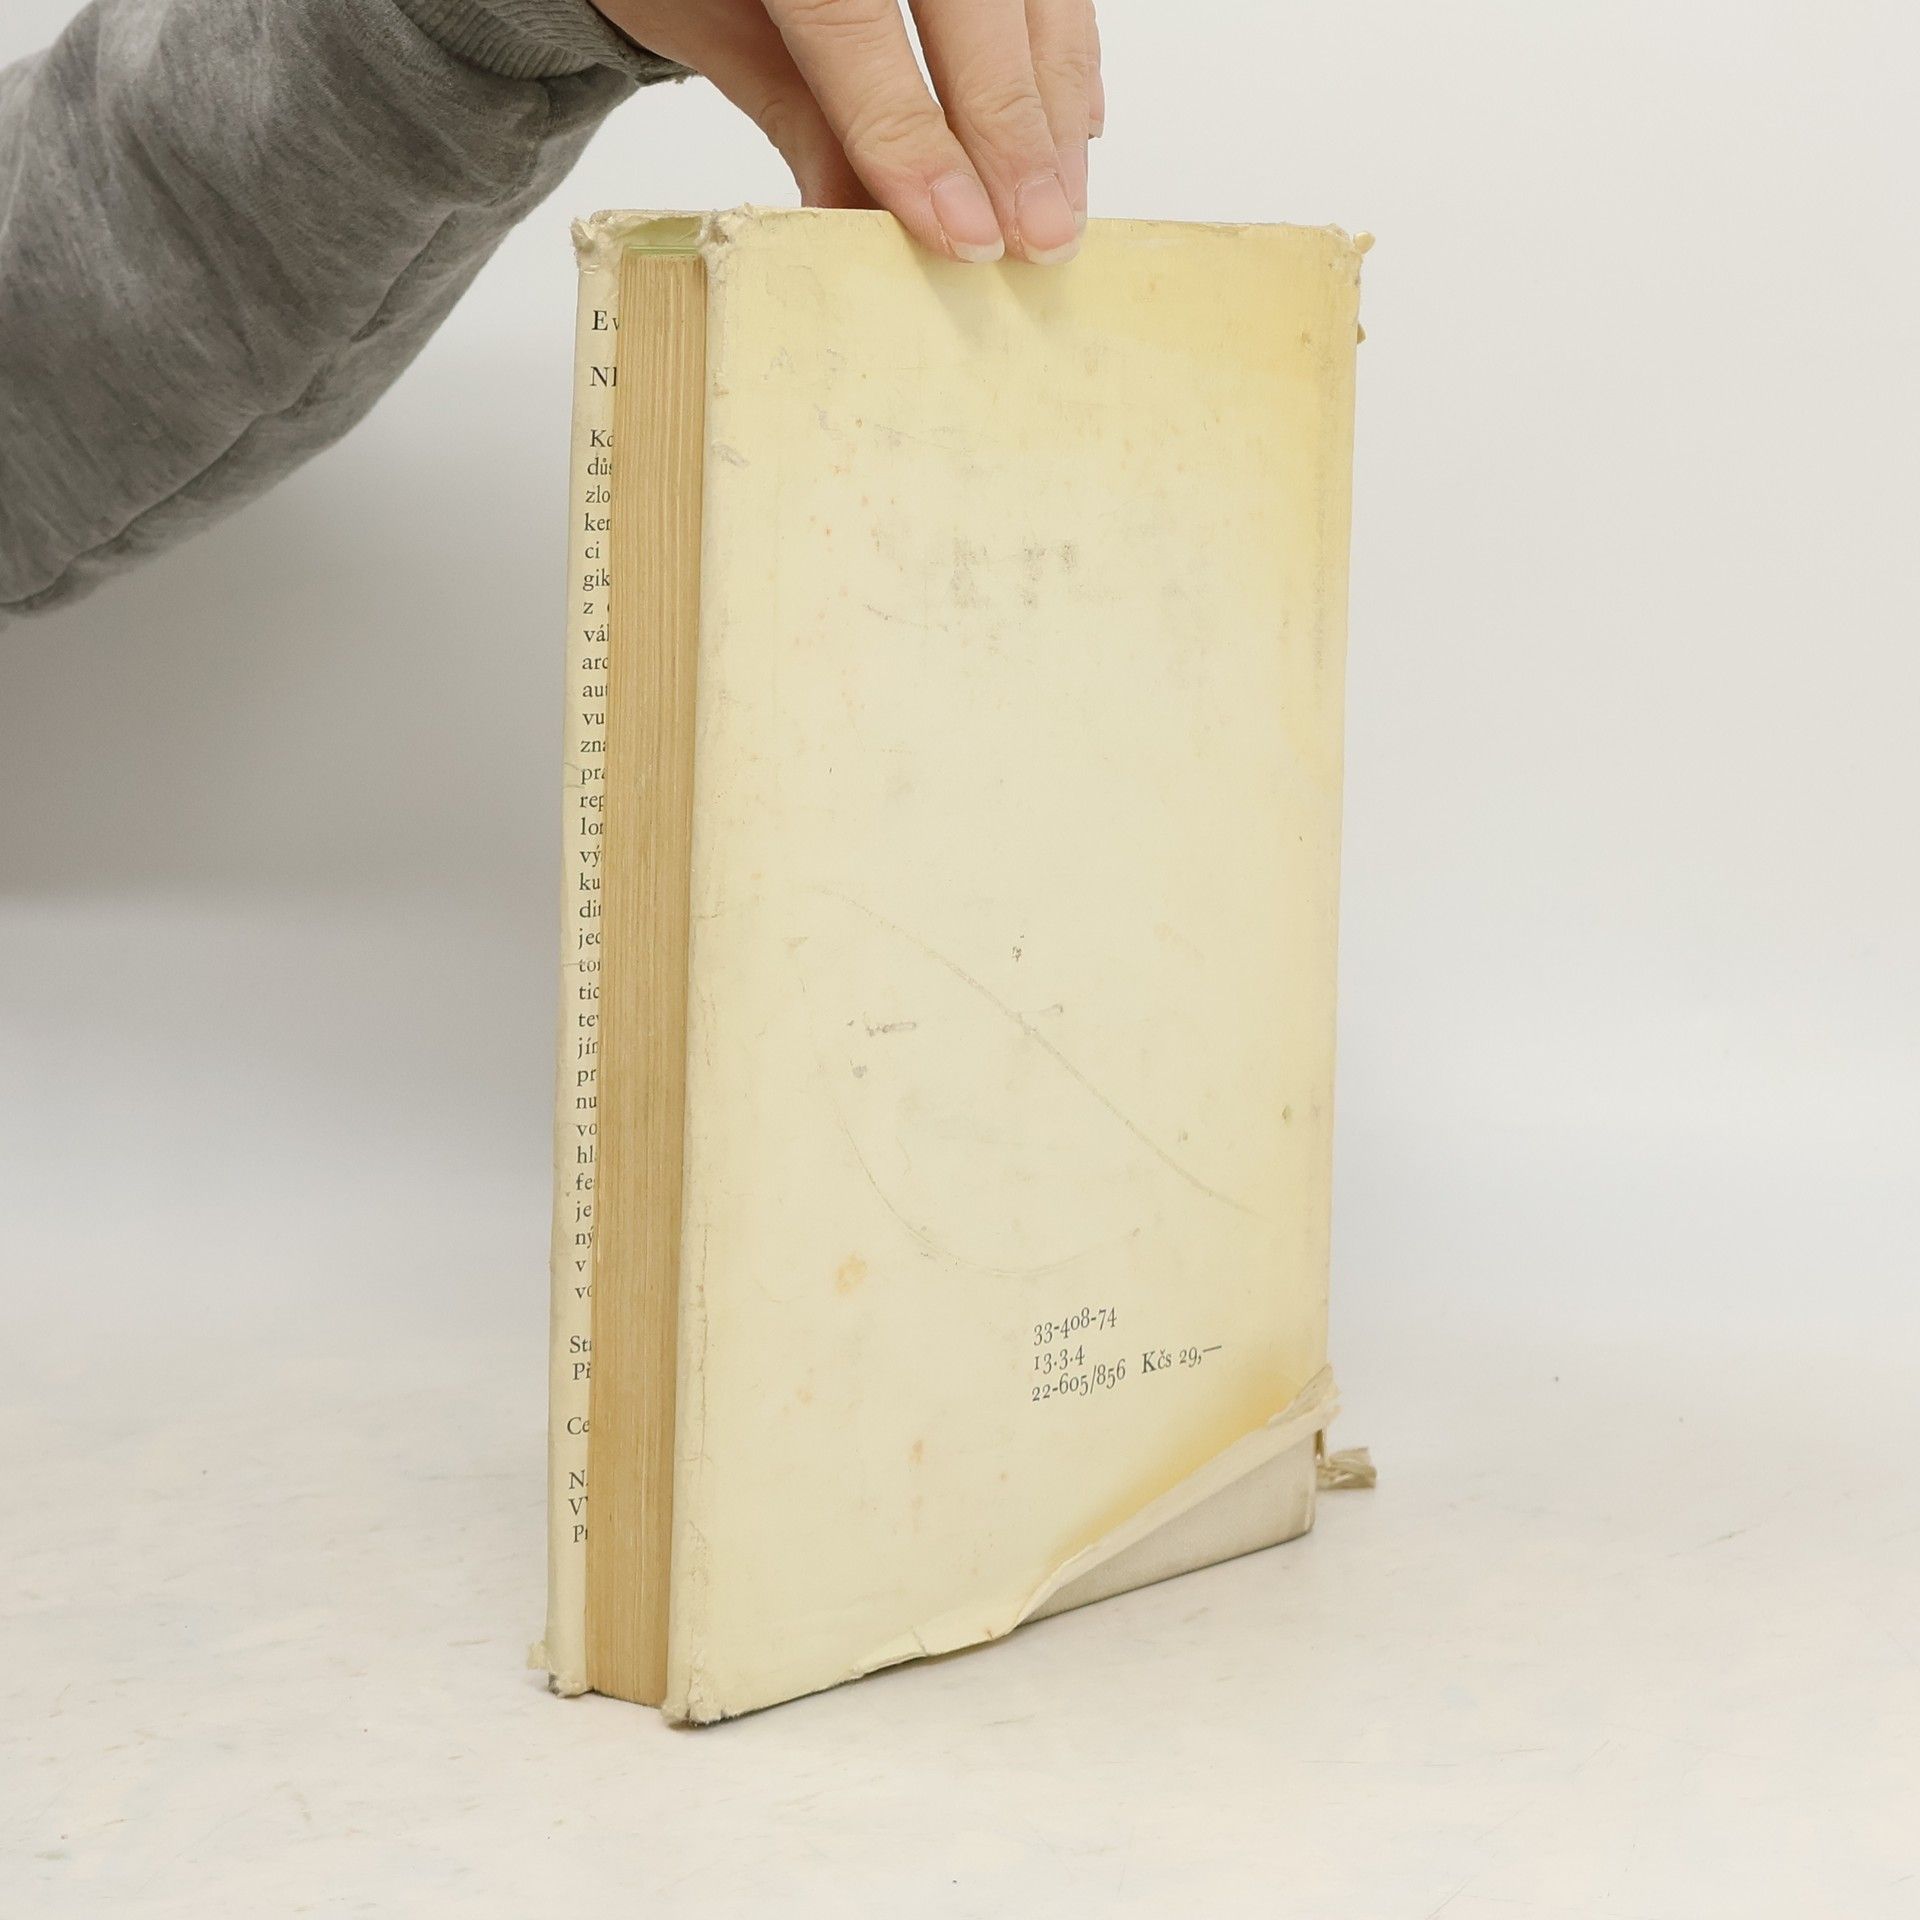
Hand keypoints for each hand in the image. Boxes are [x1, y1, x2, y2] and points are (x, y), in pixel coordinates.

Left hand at [588, 0, 1101, 264]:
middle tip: (1037, 238)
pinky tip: (1074, 124)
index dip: (914, 137)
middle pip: (973, 5)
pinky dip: (1068, 51)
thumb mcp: (711, 25)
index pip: (852, 24)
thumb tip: (856, 222)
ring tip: (1060, 205)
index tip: (962, 232)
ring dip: (1055, 105)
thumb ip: (790, 109)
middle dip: (1013, 135)